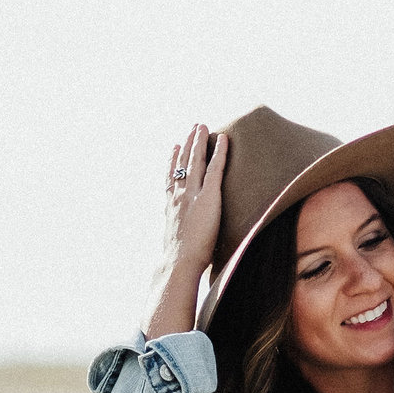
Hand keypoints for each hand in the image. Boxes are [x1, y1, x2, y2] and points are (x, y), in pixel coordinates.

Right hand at [145, 123, 228, 336]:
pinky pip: (215, 169)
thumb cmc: (178, 266)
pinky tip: (224, 140)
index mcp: (170, 210)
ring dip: (199, 142)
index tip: (173, 149)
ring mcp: (192, 195)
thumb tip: (187, 261)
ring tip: (202, 126)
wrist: (178, 265)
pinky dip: (219, 152)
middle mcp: (178, 198)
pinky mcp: (208, 197)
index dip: (171, 164)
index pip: (170, 181)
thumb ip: (183, 247)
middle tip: (190, 129)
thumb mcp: (178, 251)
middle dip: (186, 145)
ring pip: (195, 161)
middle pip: (181, 165)